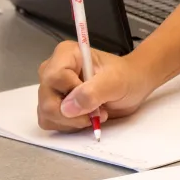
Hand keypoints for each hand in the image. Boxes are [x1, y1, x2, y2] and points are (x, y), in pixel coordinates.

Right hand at [36, 41, 158, 131]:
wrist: (132, 86)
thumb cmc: (127, 77)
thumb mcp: (116, 81)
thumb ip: (93, 92)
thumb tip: (68, 108)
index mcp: (66, 54)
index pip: (55, 78)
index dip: (74, 93)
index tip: (96, 96)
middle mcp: (52, 70)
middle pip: (47, 100)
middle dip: (74, 113)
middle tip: (98, 111)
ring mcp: (51, 89)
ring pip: (47, 114)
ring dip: (73, 121)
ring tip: (94, 113)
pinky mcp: (54, 104)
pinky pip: (51, 122)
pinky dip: (69, 125)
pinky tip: (86, 118)